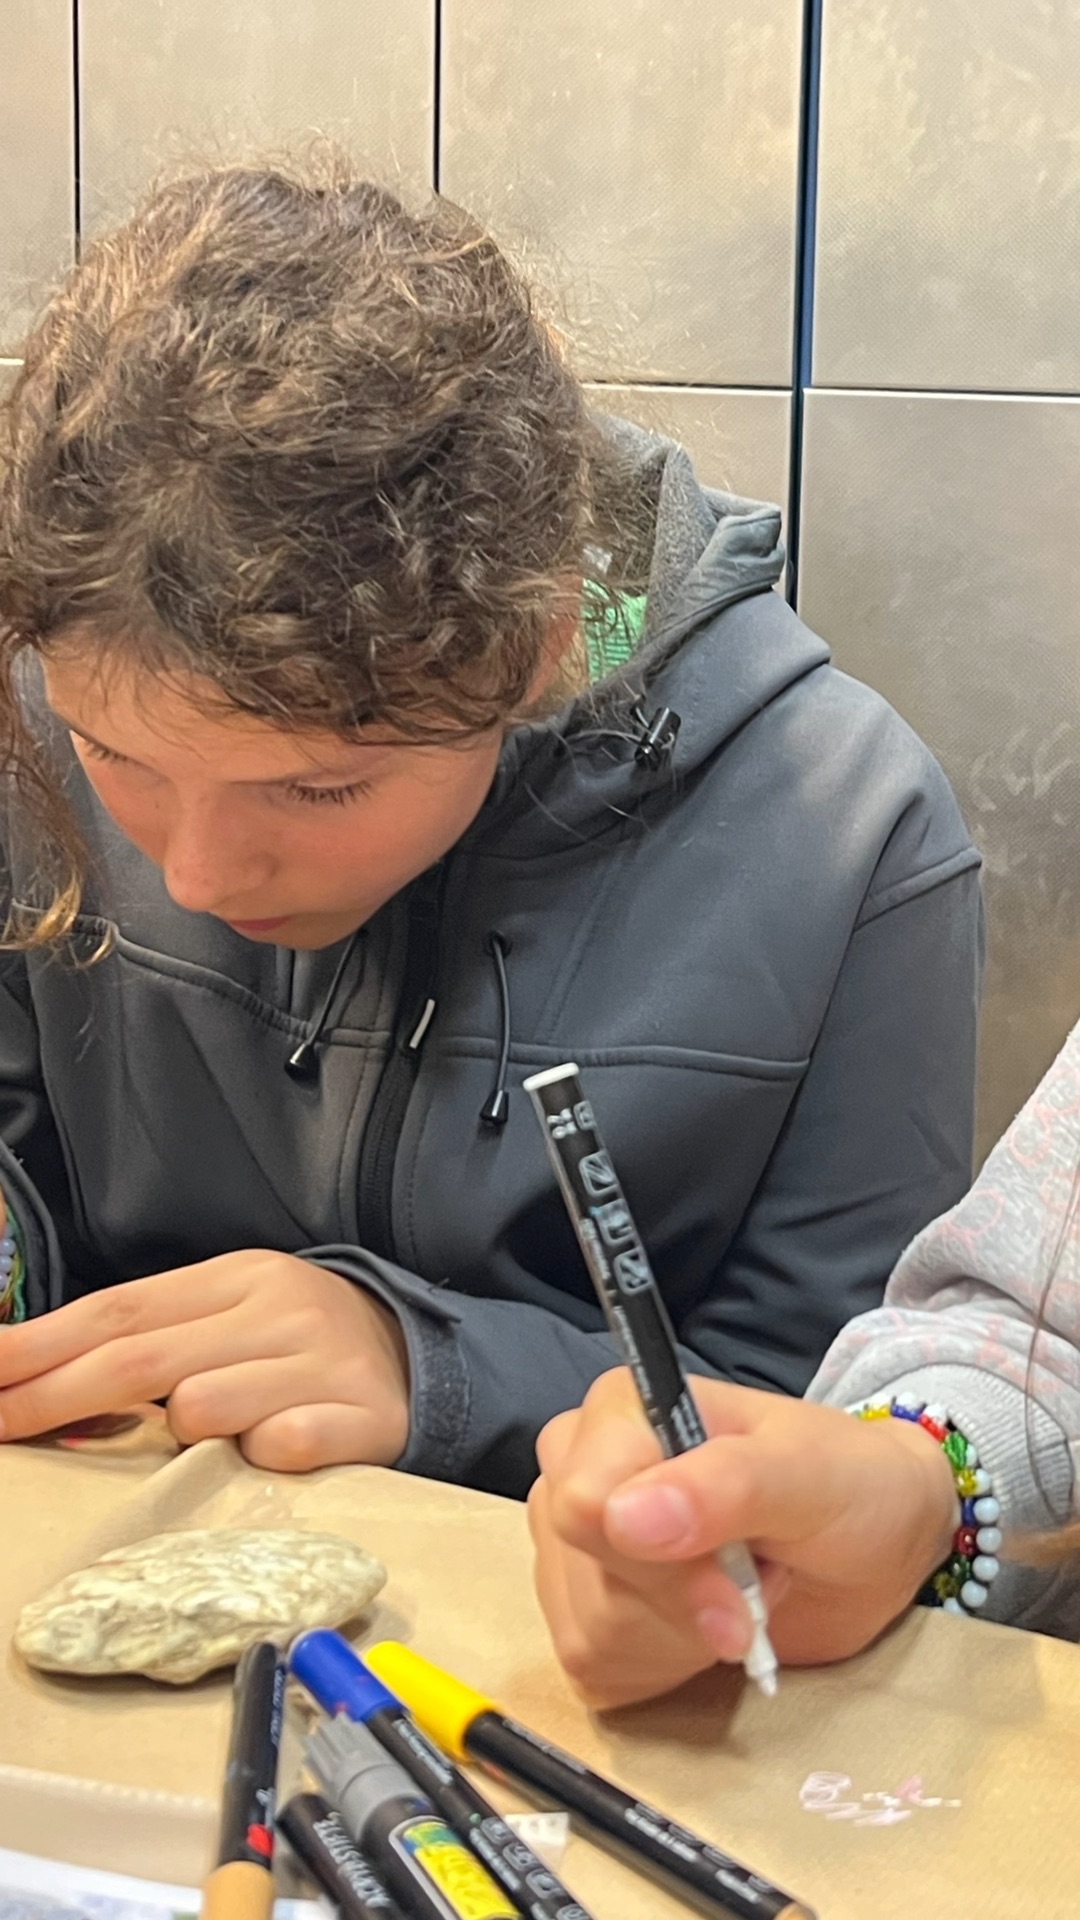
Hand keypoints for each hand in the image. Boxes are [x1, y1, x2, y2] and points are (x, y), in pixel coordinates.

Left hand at [0, 1252, 409, 1470]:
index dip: (42, 1346)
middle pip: (142, 1358)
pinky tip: (271, 1451)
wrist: (423, 1359)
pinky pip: (283, 1446)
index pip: (119, 1311)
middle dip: (53, 1395)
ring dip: (180, 1430)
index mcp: (236, 1279)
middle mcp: (277, 1311)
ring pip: (207, 1404)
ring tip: (206, 1434)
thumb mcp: (230, 1316)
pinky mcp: (366, 1419)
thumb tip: (40, 1378)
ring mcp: (322, 1364)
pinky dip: (261, 1454)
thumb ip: (156, 1340)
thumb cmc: (298, 1346)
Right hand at [528, 1368, 957, 1707]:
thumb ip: (724, 1486)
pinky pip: (595, 1671)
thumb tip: (625, 1517)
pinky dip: (666, 1669)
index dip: (662, 1564)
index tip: (738, 1588)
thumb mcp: (808, 1475)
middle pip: (589, 1577)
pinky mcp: (584, 1613)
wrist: (870, 1542)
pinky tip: (705, 1630)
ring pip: (591, 1634)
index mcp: (620, 1411)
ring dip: (684, 1640)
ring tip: (738, 1592)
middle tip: (756, 1583)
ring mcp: (572, 1544)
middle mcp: (579, 1468)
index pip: (585, 1504)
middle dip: (685, 1605)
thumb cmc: (844, 1485)